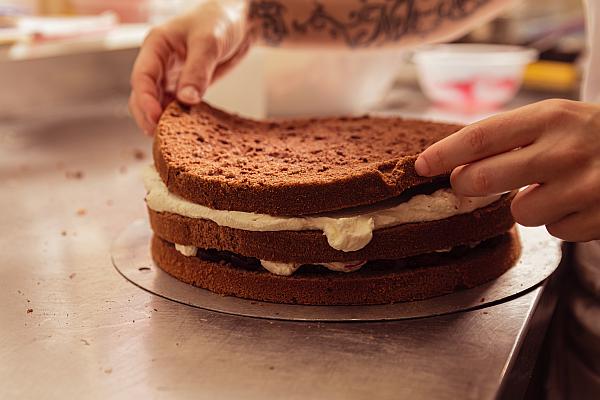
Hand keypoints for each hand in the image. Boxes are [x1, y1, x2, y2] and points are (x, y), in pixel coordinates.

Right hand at [129, 0, 251, 134]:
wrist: (239, 22)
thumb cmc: (220, 21)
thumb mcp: (208, 43)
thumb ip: (197, 70)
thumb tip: (186, 100)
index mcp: (156, 46)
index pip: (142, 77)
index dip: (146, 100)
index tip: (156, 118)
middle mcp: (158, 62)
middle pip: (142, 94)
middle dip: (148, 115)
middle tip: (161, 135)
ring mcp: (170, 75)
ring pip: (155, 103)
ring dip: (160, 120)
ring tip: (170, 137)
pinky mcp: (183, 86)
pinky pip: (173, 105)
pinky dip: (176, 118)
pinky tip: (185, 130)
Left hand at [415, 99, 599, 241]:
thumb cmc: (589, 135)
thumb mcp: (554, 120)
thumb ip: (508, 138)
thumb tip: (452, 165)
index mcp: (549, 117)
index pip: (479, 137)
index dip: (443, 154)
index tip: (420, 165)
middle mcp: (564, 150)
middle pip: (481, 179)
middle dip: (467, 186)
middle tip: (473, 184)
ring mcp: (585, 186)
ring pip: (518, 212)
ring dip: (527, 204)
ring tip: (554, 187)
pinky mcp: (599, 217)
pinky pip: (553, 231)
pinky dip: (559, 220)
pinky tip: (579, 202)